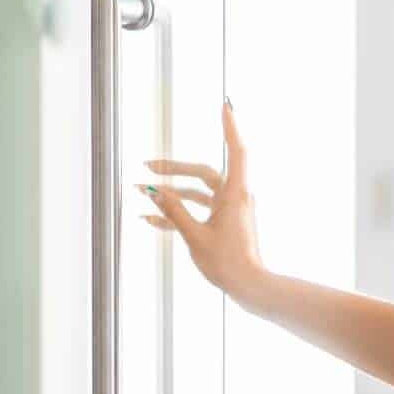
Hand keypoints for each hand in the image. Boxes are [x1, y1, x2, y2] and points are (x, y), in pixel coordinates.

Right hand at [139, 101, 264, 302]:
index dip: (230, 126)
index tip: (225, 105)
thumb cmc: (229, 263)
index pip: (236, 150)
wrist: (251, 289)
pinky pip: (199, 212)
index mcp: (235, 194)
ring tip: (143, 192)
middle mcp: (235, 198)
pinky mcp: (225, 225)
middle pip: (203, 173)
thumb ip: (173, 211)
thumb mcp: (194, 235)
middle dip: (174, 169)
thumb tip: (153, 191)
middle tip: (148, 167)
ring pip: (198, 193)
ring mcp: (230, 211)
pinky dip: (179, 213)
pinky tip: (152, 219)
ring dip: (172, 193)